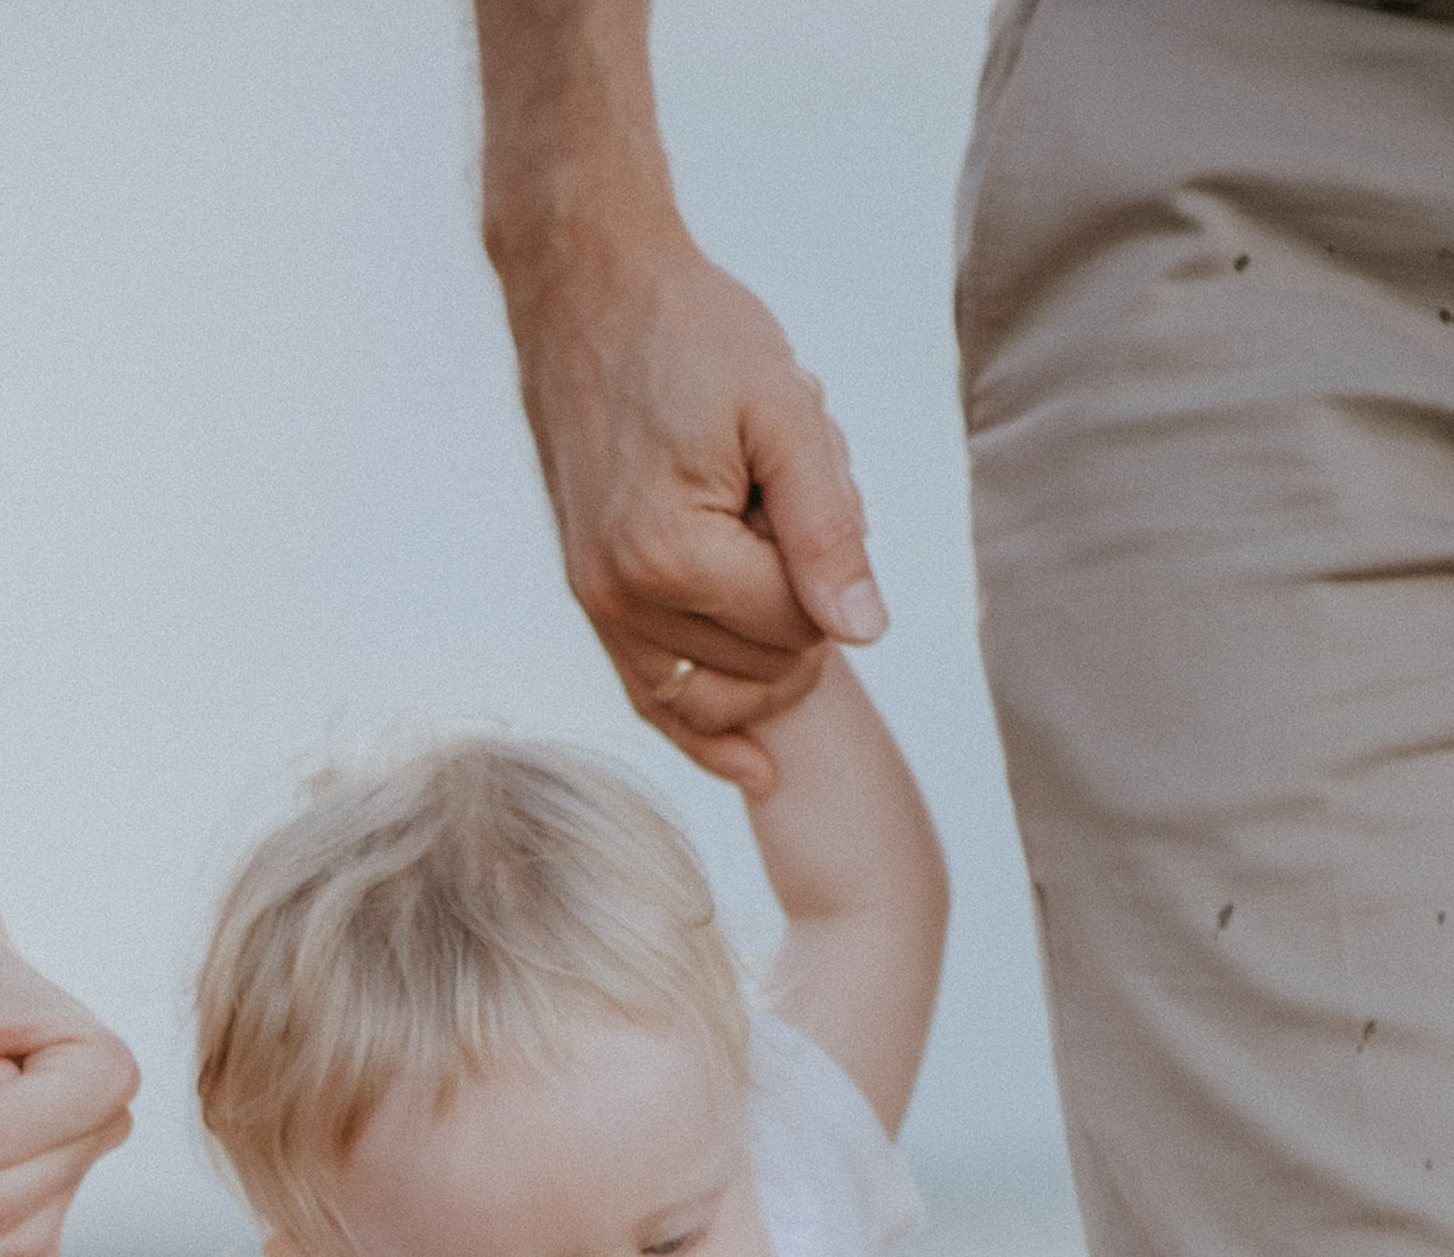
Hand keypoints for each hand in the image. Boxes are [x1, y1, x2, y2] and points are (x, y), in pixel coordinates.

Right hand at [504, 233, 884, 795]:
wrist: (587, 291)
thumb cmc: (694, 333)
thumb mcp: (786, 411)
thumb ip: (829, 527)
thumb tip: (866, 632)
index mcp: (673, 556)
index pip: (800, 624)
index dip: (834, 572)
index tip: (814, 488)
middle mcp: (624, 602)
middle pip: (768, 665)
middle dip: (799, 602)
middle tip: (780, 502)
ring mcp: (600, 611)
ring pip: (723, 694)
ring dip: (764, 638)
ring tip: (758, 541)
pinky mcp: (594, 605)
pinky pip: (656, 702)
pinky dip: (707, 733)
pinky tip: (755, 768)